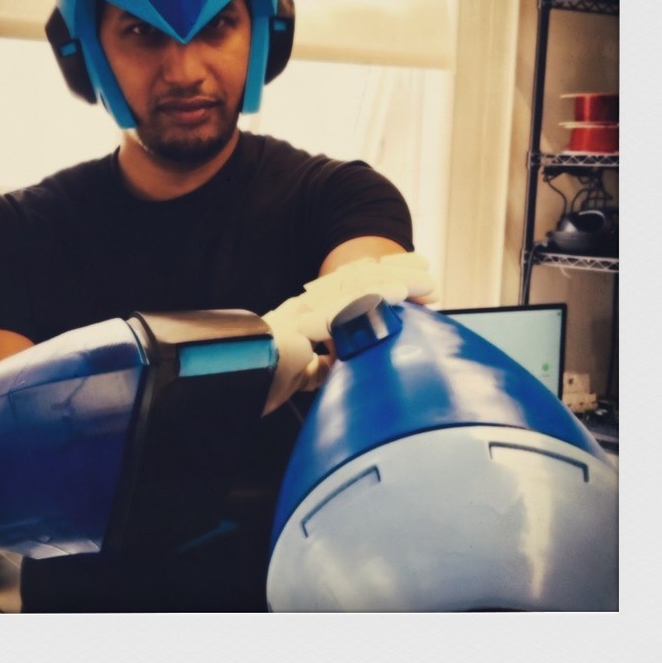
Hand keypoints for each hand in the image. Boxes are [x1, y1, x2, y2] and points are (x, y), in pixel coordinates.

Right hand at [261, 253, 436, 413]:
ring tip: (428, 285)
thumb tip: (339, 366)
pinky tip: (400, 296)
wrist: (230, 388)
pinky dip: (375, 301)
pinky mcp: (299, 329)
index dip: (380, 280)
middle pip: (356, 280)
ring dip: (396, 284)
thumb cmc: (261, 382)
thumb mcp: (300, 372)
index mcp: (303, 314)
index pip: (347, 288)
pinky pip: (344, 309)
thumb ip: (320, 365)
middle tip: (430, 278)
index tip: (412, 281)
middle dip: (395, 274)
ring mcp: (301, 314)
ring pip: (355, 289)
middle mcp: (303, 306)